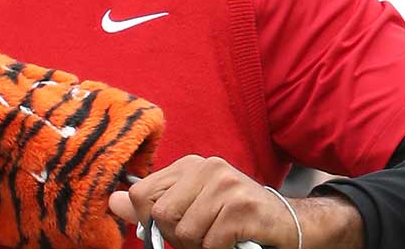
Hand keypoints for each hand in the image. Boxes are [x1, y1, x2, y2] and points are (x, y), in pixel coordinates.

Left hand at [109, 156, 361, 248]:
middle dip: (178, 238)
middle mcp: (207, 167)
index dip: (151, 222)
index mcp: (190, 165)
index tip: (176, 230)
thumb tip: (114, 201)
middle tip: (205, 238)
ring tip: (221, 239)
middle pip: (161, 214)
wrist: (291, 225)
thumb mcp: (191, 210)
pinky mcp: (243, 206)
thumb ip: (153, 206)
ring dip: (201, 247)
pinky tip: (235, 242)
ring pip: (185, 231)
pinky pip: (210, 242)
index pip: (143, 194)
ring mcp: (226, 184)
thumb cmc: (236, 221)